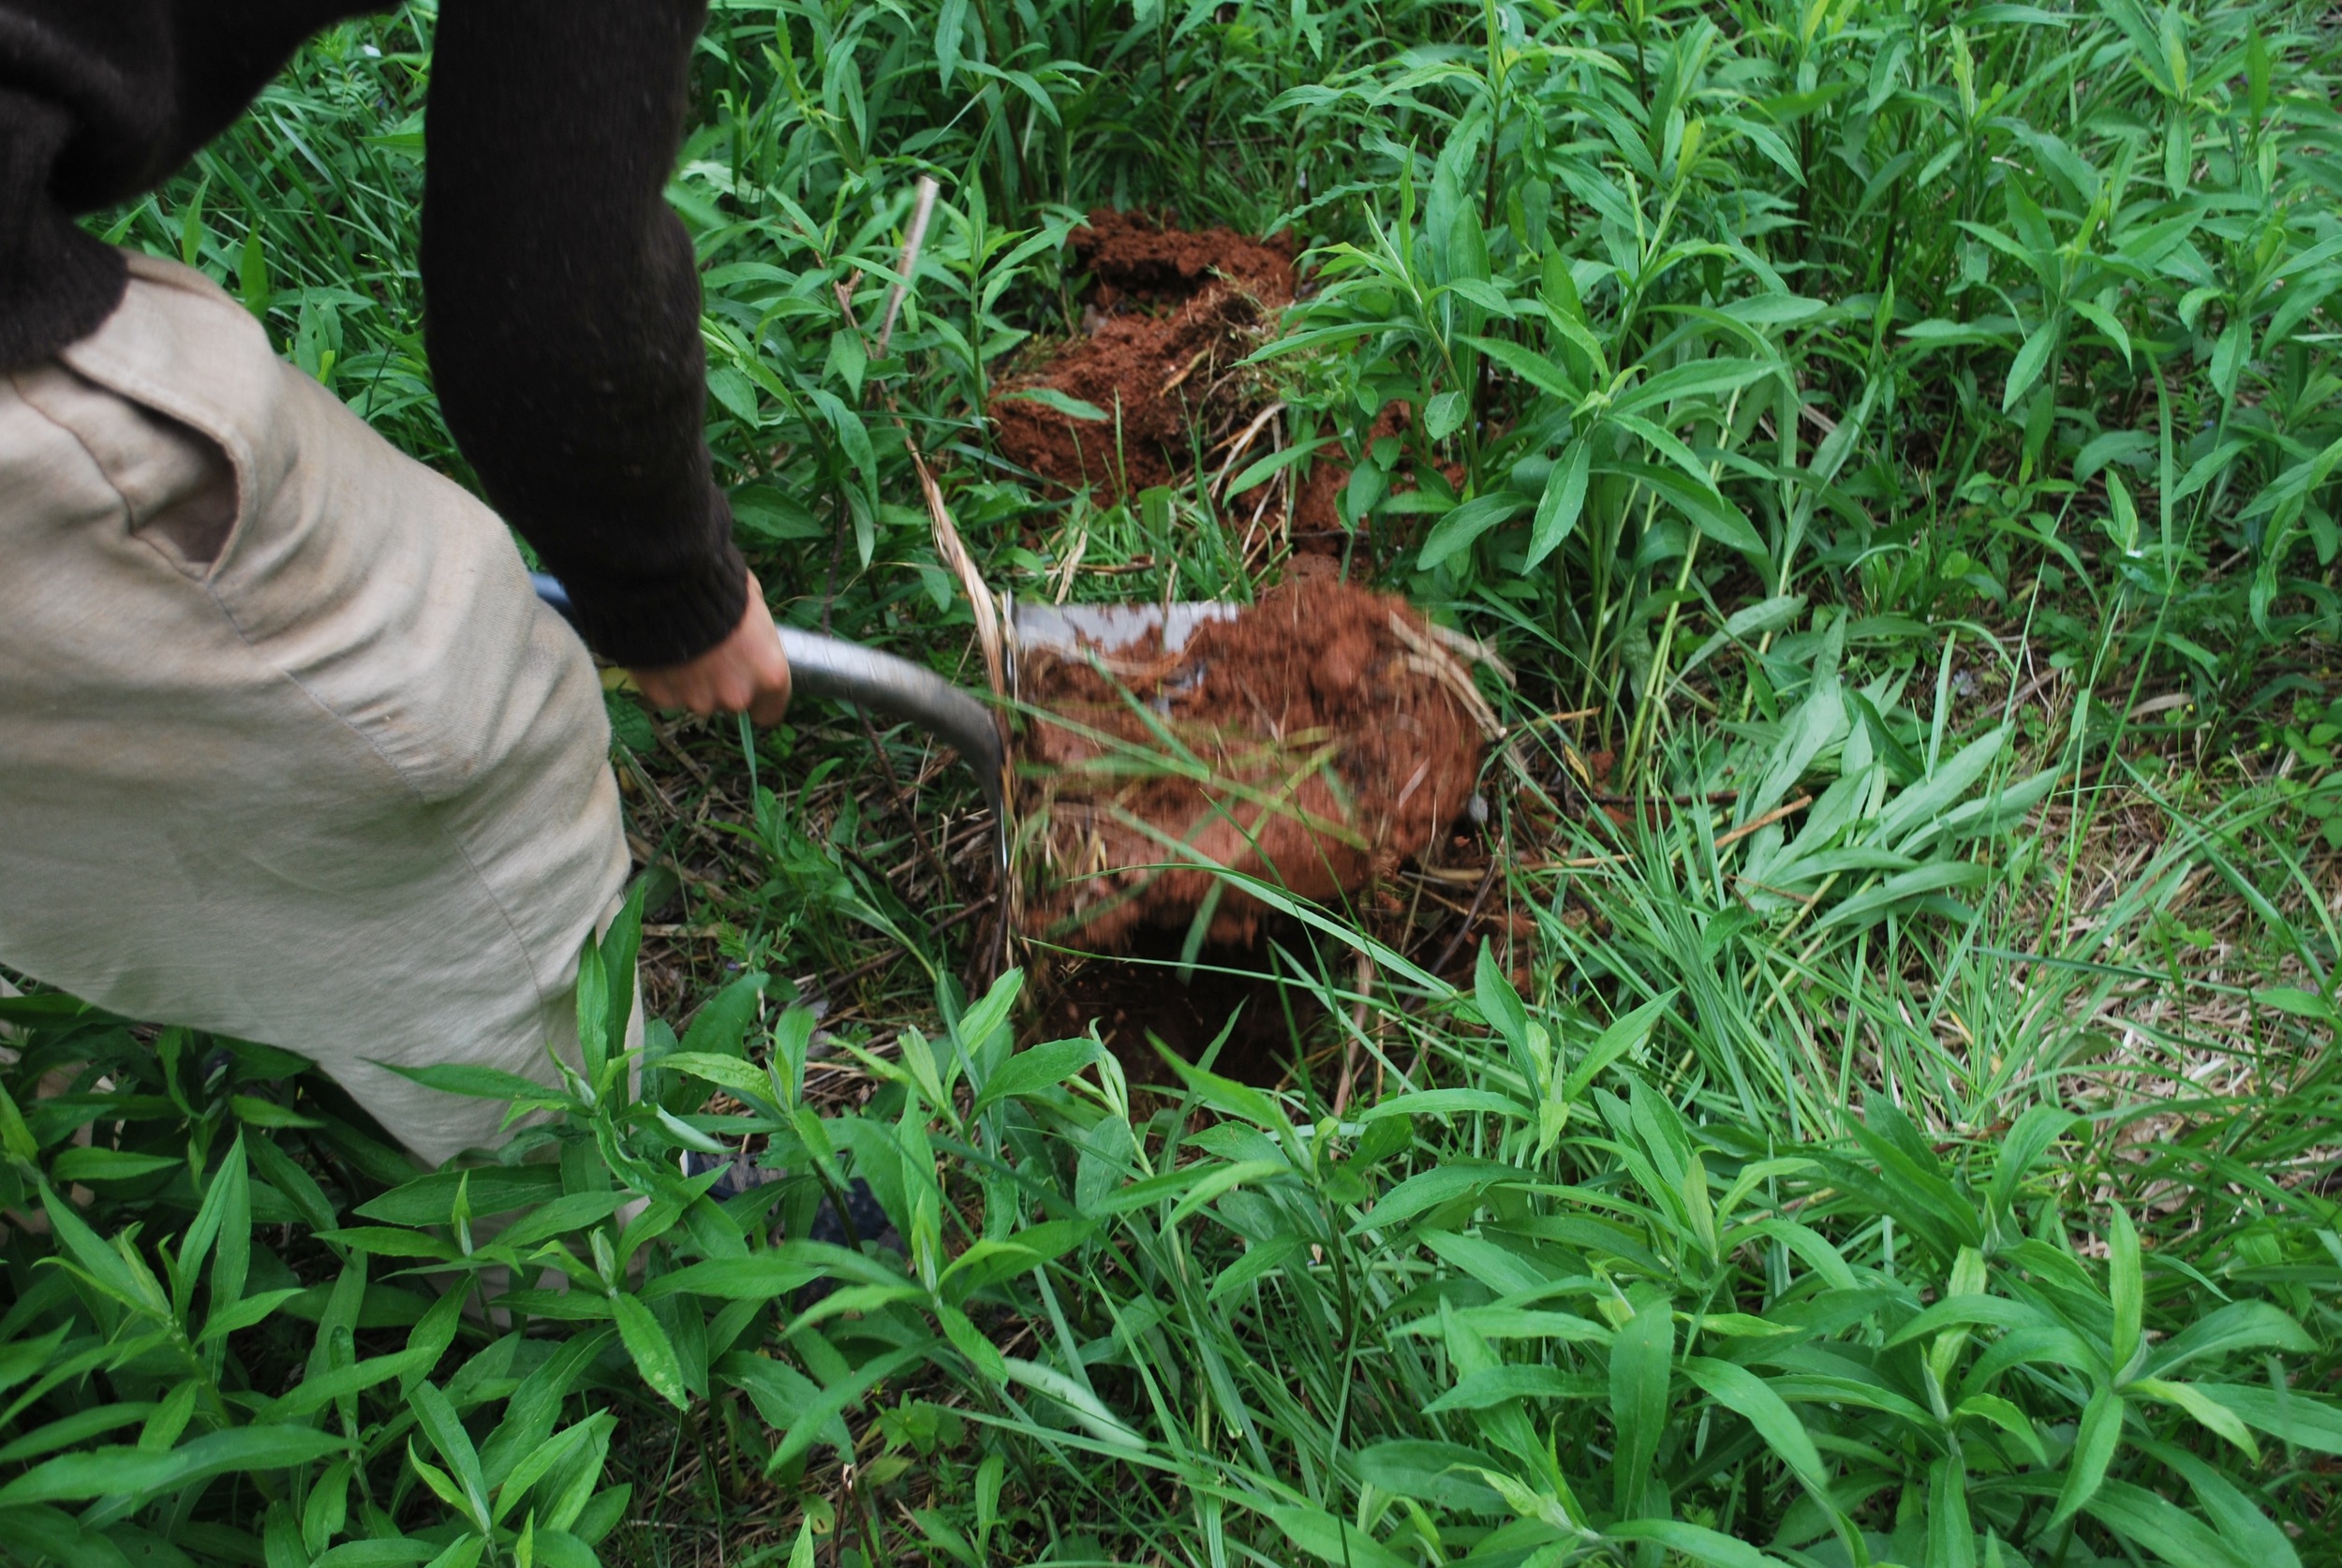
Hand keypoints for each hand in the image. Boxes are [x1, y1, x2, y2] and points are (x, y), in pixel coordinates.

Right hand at [628, 572, 791, 725]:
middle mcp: (738, 695)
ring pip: (697, 699)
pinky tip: (663, 653)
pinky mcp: (665, 698)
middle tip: (710, 654)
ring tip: (685, 649)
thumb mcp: (755, 603)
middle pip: (731, 702)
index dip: (758, 700)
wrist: (670, 586)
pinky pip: (667, 694)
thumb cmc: (720, 589)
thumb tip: (755, 632)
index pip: (770, 712)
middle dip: (722, 684)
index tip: (748, 687)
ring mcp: (699, 700)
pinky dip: (665, 679)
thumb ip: (759, 633)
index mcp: (770, 675)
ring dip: (692, 682)